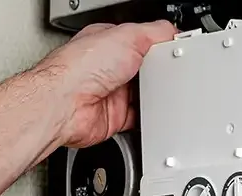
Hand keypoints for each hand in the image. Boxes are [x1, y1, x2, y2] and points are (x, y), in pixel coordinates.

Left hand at [34, 21, 176, 147]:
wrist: (64, 105)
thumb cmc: (81, 67)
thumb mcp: (128, 35)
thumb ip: (154, 32)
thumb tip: (171, 31)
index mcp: (110, 43)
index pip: (143, 41)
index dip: (161, 45)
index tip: (176, 49)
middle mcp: (109, 68)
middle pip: (147, 70)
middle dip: (160, 72)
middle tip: (171, 72)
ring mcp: (112, 93)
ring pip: (145, 95)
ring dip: (154, 96)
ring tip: (160, 92)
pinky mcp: (115, 117)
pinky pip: (139, 118)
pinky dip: (148, 118)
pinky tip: (152, 112)